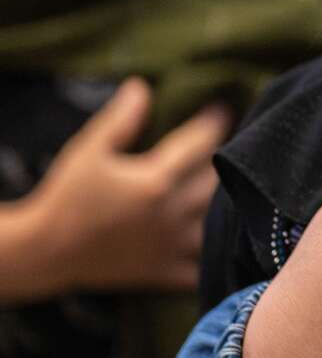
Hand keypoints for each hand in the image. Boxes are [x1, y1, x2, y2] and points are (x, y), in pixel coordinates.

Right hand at [1, 78, 230, 300]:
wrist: (46, 251)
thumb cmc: (67, 196)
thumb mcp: (89, 150)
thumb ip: (121, 119)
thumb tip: (142, 86)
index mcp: (155, 181)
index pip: (199, 144)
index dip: (214, 123)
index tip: (224, 109)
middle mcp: (170, 214)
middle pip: (216, 181)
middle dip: (226, 159)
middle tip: (237, 141)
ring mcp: (170, 245)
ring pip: (218, 222)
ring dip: (230, 203)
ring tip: (240, 183)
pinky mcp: (165, 270)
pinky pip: (204, 266)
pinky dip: (219, 252)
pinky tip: (230, 238)